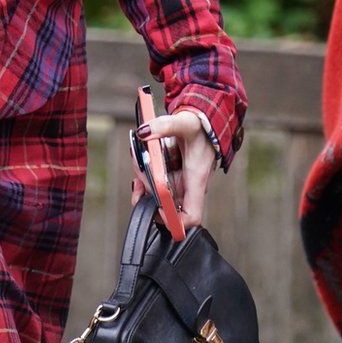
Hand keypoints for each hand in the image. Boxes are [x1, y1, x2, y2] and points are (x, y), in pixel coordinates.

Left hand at [129, 108, 218, 229]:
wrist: (203, 122)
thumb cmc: (200, 127)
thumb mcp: (184, 123)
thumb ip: (164, 126)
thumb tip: (143, 132)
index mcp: (196, 181)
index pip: (191, 217)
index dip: (174, 220)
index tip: (157, 207)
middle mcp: (188, 187)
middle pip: (167, 210)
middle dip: (148, 199)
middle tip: (138, 182)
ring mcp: (179, 183)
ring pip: (158, 196)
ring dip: (144, 184)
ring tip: (139, 164)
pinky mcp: (172, 177)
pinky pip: (155, 185)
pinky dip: (145, 177)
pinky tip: (141, 165)